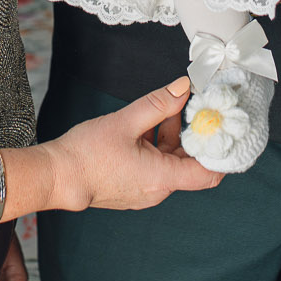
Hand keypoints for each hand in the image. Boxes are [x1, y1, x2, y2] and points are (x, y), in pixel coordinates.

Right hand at [34, 78, 224, 209]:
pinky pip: (156, 168)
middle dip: (192, 134)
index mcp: (162, 178)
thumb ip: (159, 104)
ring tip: (165, 108)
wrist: (57, 176)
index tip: (223, 128)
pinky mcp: (133, 189)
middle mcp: (158, 191)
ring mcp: (145, 193)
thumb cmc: (88, 153)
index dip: (221, 151)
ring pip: (171, 163)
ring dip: (172, 137)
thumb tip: (184, 87)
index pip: (209, 173)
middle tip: (193, 106)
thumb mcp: (126, 120)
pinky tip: (147, 125)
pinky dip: (157, 147)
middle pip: (190, 163)